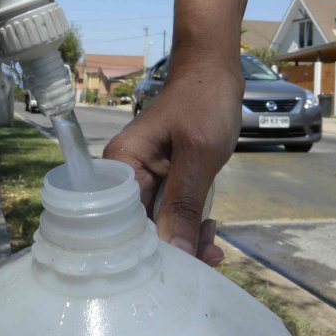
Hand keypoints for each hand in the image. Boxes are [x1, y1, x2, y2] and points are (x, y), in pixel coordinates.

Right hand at [104, 61, 241, 265]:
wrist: (215, 72)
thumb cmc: (203, 102)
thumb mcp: (198, 155)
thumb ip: (184, 206)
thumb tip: (177, 256)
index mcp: (120, 165)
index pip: (126, 223)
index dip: (154, 248)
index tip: (187, 263)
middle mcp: (124, 176)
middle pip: (141, 228)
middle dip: (176, 246)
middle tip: (211, 256)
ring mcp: (144, 178)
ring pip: (160, 224)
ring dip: (188, 237)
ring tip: (216, 245)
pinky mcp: (163, 180)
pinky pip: (171, 211)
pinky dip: (190, 223)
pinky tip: (210, 228)